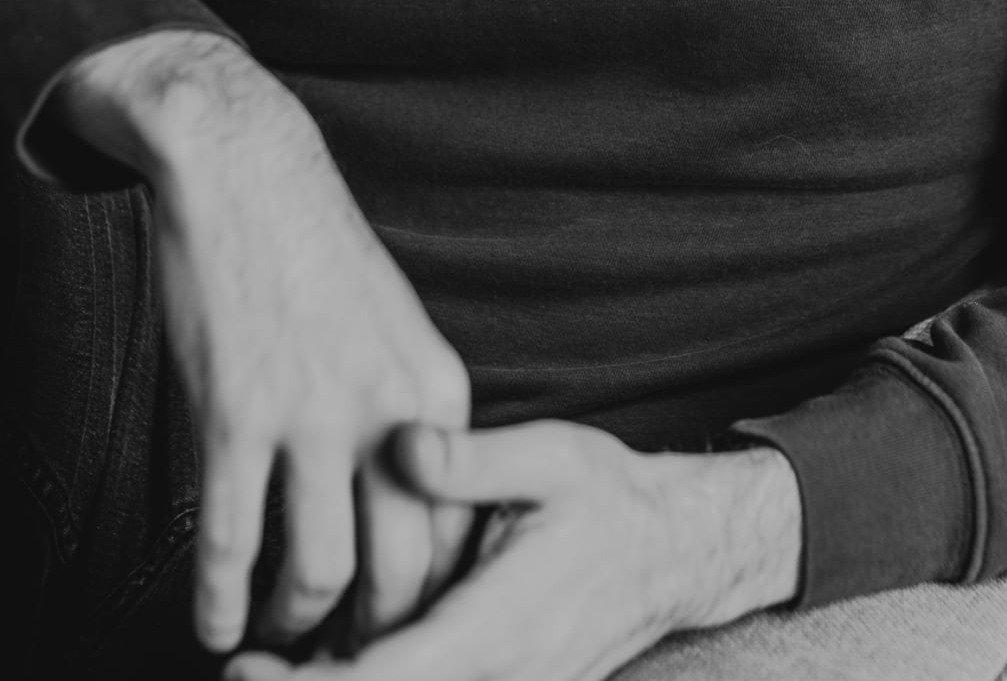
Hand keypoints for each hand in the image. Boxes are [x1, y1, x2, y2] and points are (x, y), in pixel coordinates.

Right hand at [50, 31, 474, 654]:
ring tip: (277, 640)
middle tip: (346, 652)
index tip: (401, 619)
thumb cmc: (316, 254)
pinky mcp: (233, 414)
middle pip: (401, 570)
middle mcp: (387, 410)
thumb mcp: (394, 329)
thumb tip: (406, 505)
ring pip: (317, 572)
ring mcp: (309, 413)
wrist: (247, 174)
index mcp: (438, 391)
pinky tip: (214, 622)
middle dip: (375, 631)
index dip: (428, 594)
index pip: (457, 529)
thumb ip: (407, 415)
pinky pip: (228, 543)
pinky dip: (219, 602)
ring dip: (295, 626)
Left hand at [223, 418, 802, 680]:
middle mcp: (498, 679)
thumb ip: (471, 461)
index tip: (245, 667)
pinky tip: (328, 657)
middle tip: (238, 665)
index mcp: (498, 630)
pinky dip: (372, 680)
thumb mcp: (548, 457)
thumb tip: (399, 444)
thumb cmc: (608, 499)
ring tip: (267, 660)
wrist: (673, 551)